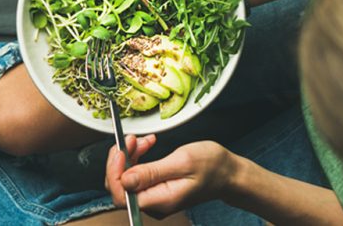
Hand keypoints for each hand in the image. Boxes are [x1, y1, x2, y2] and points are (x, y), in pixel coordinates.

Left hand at [105, 137, 240, 218]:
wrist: (228, 173)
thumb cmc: (212, 166)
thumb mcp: (182, 162)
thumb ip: (152, 172)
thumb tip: (126, 179)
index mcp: (160, 201)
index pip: (121, 194)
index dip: (114, 171)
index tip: (120, 150)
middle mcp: (154, 204)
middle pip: (120, 186)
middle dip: (122, 159)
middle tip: (133, 139)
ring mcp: (154, 199)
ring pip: (127, 179)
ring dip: (130, 156)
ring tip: (144, 140)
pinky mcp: (155, 190)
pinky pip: (137, 176)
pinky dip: (137, 158)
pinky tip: (146, 146)